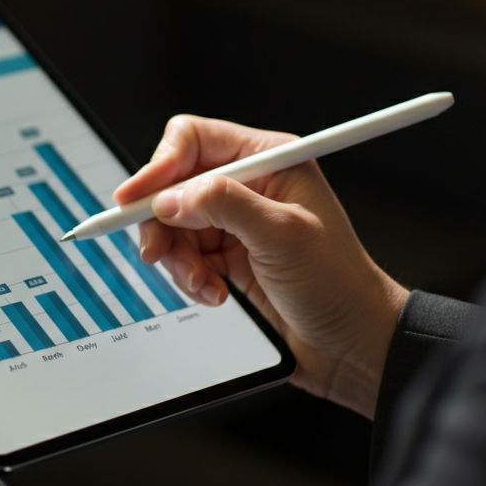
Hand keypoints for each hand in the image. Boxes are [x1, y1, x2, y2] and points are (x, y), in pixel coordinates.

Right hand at [114, 116, 408, 418]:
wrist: (350, 343)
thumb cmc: (339, 283)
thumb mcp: (283, 235)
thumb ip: (224, 205)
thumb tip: (172, 196)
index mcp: (268, 160)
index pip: (194, 142)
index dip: (159, 166)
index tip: (135, 198)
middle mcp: (248, 186)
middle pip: (173, 185)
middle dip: (164, 222)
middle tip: (157, 250)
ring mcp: (234, 223)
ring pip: (172, 225)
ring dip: (178, 259)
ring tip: (203, 282)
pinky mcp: (225, 256)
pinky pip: (183, 257)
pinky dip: (189, 278)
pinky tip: (214, 292)